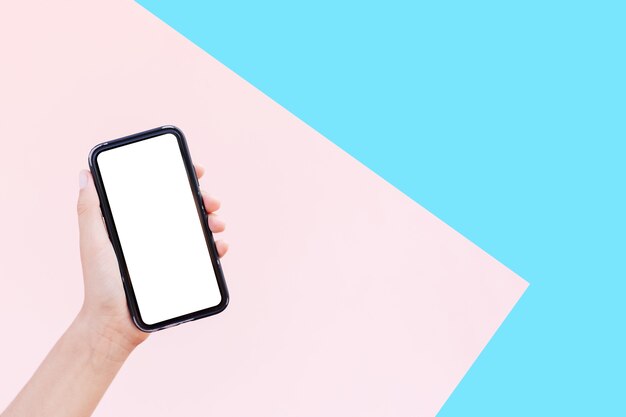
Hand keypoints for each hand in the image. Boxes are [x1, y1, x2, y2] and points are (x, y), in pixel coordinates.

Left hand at [76, 165, 227, 354]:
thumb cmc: (100, 283)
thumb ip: (89, 208)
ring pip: (199, 230)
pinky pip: (204, 256)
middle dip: (204, 200)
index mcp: (137, 223)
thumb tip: (86, 173)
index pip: (161, 193)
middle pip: (185, 209)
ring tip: (217, 224)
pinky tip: (219, 246)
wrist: (115, 323)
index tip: (196, 171)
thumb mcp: (93, 241)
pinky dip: (216, 248)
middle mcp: (155, 235)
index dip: (180, 178)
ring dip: (213, 222)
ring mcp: (169, 253)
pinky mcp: (181, 271)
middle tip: (212, 202)